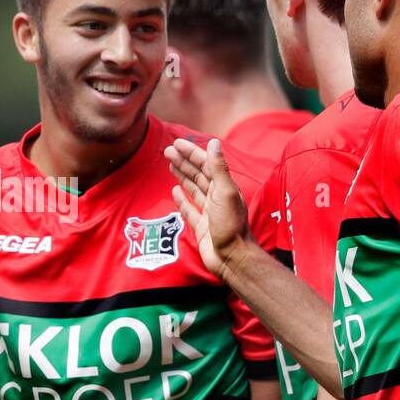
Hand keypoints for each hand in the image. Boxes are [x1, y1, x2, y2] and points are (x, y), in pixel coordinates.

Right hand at [164, 137, 250, 279]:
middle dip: (184, 162)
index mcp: (223, 187)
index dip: (191, 152)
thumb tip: (214, 142)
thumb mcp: (225, 192)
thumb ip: (219, 168)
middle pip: (197, 174)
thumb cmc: (230, 225)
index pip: (205, 164)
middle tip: (167, 151)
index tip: (177, 143)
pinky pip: (189, 209)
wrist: (231, 257)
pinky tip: (175, 191)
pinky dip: (182, 199)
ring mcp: (208, 211)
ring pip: (193, 188)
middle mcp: (216, 197)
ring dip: (182, 176)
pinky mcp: (201, 225)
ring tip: (170, 165)